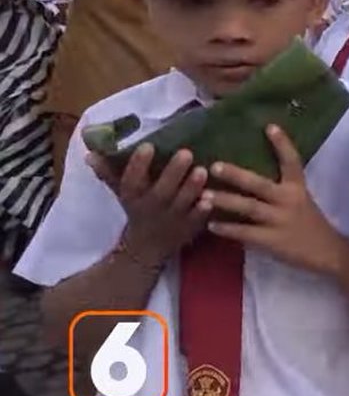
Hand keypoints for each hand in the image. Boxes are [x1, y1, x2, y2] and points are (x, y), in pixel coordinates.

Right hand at [87, 145, 209, 266]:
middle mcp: (151, 208)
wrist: (145, 249)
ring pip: (181, 203)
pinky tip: (210, 199)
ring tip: (202, 170)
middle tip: (186, 152)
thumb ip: (109, 171)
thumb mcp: (122, 192)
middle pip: (161, 191)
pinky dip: (202, 211)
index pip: (131, 179)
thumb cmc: (136, 210)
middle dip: (173, 172)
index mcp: (132, 196)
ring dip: (191, 188)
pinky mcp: (187, 228)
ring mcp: (171, 219)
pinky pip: (196, 220)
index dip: (138, 164)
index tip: (148, 146)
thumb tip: (90, 152)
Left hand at [203, 125, 347, 275]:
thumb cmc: (311, 225)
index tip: (269, 126)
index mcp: (298, 188)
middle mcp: (289, 201)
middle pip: (260, 184)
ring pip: (248, 208)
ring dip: (225, 200)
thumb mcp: (302, 201)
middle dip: (236, 175)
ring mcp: (280, 221)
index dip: (282, 144)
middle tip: (214, 166)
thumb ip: (283, 189)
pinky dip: (227, 229)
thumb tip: (253, 175)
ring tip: (204, 195)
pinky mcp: (272, 241)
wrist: (327, 252)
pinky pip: (245, 233)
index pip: (292, 162)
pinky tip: (211, 225)